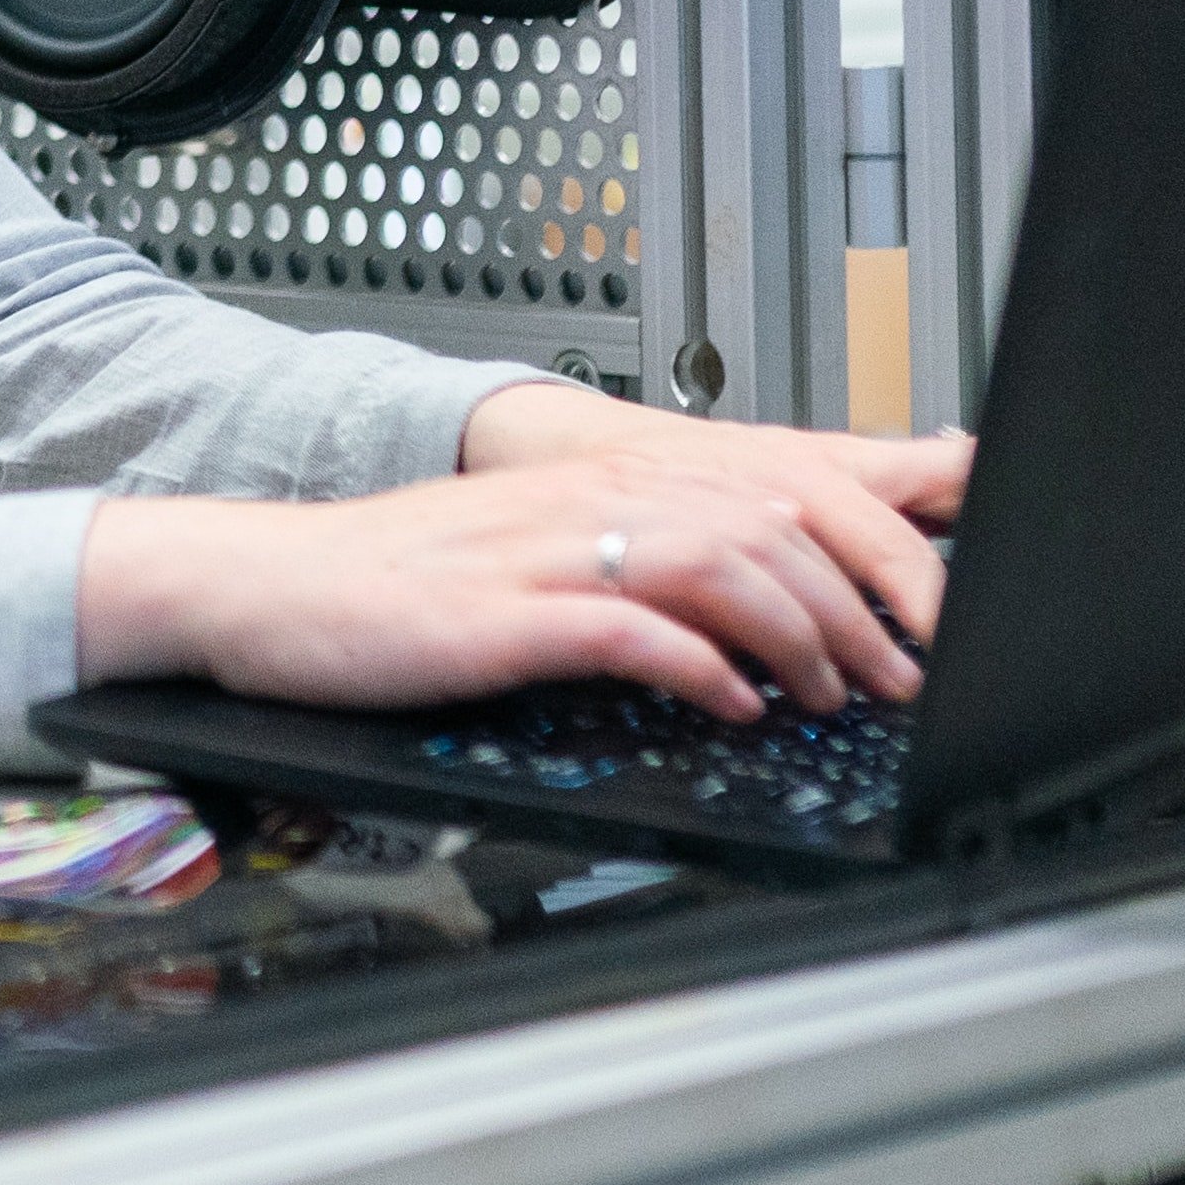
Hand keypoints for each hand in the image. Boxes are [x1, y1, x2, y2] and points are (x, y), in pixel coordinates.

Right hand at [80, 392, 962, 722]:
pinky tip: (733, 703)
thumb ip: (635, 565)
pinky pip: (631, 629)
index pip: (775, 490)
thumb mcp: (532, 555)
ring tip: (830, 693)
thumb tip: (745, 612)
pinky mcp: (505, 615)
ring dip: (798, 635)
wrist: (267, 583)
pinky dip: (701, 667)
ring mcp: (547, 554)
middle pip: (770, 525)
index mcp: (603, 480)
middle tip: (898, 675)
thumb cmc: (393, 585)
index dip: (866, 552)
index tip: (917, 619)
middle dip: (859, 604)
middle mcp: (587, 501)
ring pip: (720, 565)